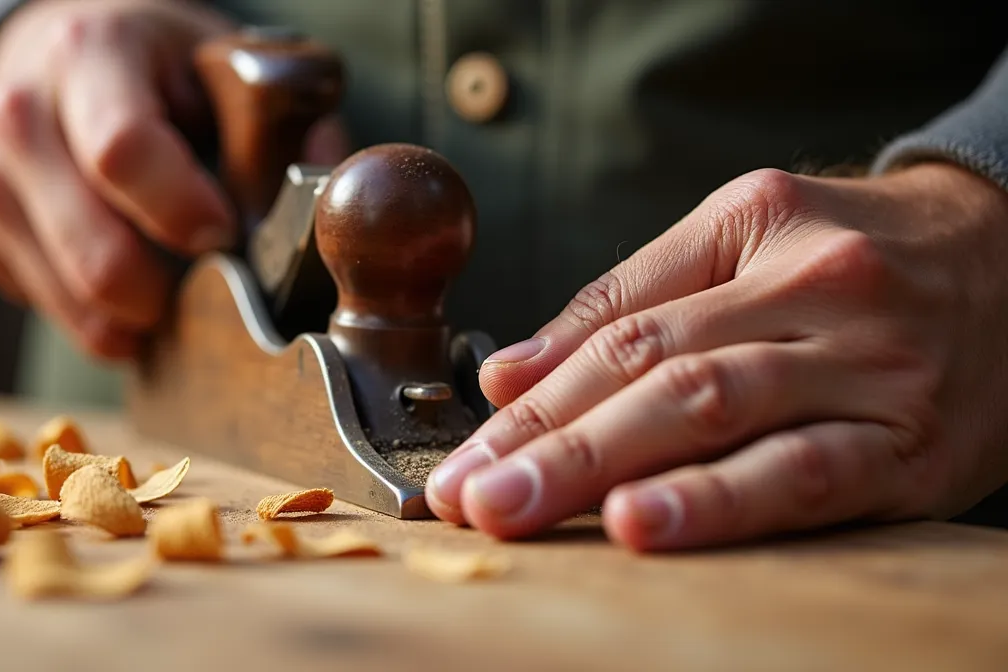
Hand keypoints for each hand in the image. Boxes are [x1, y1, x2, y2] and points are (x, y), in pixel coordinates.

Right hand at [0, 0, 344, 358]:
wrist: (49, 59)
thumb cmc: (154, 68)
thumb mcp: (219, 63)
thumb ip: (279, 123)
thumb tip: (329, 191)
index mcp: (88, 54)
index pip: (123, 153)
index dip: (183, 211)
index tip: (223, 234)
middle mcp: (18, 116)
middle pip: (96, 253)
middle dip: (170, 291)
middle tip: (210, 282)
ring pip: (73, 300)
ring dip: (140, 314)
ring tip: (177, 287)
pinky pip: (52, 312)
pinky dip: (103, 316)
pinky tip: (130, 279)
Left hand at [426, 163, 1007, 550]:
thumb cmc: (857, 254)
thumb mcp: (744, 237)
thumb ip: (625, 300)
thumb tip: (509, 373)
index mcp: (755, 233)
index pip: (617, 327)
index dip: (531, 401)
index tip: (463, 457)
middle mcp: (810, 293)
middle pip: (653, 371)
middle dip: (549, 441)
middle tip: (468, 496)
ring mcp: (863, 368)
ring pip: (715, 413)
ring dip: (608, 469)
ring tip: (525, 510)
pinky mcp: (908, 446)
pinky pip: (803, 475)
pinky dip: (719, 501)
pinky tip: (646, 523)